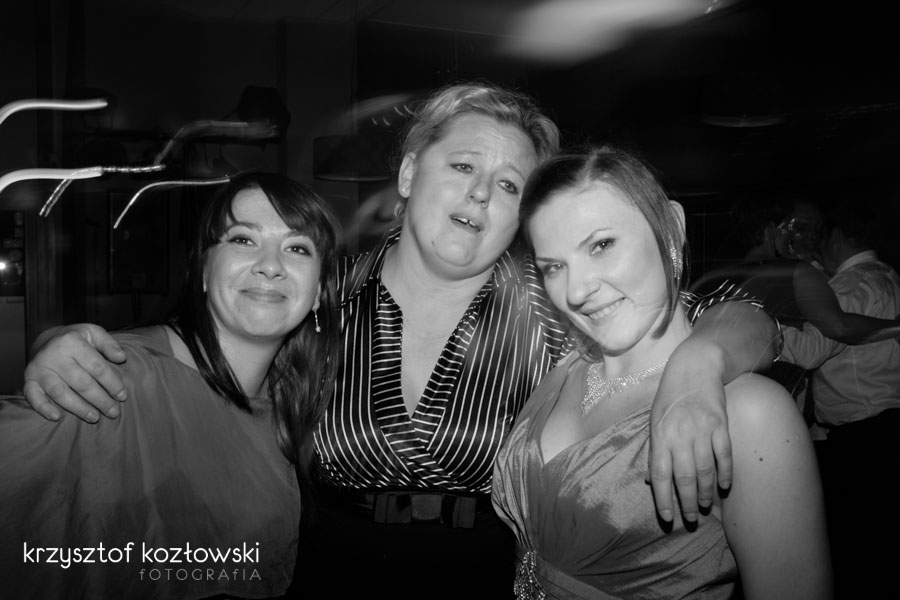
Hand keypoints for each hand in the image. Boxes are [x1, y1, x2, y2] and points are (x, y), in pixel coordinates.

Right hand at [23, 324, 126, 422]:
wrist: (46, 338)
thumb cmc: (76, 339)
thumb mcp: (94, 333)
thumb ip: (109, 344)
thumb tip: (121, 358)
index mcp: (72, 342)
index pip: (97, 367)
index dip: (112, 384)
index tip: (122, 397)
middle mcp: (54, 355)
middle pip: (81, 383)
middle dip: (100, 400)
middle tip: (113, 412)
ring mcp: (39, 368)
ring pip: (60, 393)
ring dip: (79, 408)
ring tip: (95, 417)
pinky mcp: (29, 379)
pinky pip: (33, 396)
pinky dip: (43, 408)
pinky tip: (57, 417)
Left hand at [648, 341, 731, 523]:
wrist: (694, 368)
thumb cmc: (670, 398)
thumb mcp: (654, 421)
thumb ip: (655, 451)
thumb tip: (652, 480)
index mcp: (659, 435)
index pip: (660, 474)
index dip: (663, 498)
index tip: (668, 518)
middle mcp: (679, 435)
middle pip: (684, 477)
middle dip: (687, 502)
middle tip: (692, 518)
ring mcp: (701, 429)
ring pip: (705, 470)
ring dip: (706, 492)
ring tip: (706, 507)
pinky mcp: (720, 424)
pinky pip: (724, 455)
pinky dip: (725, 473)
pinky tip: (724, 487)